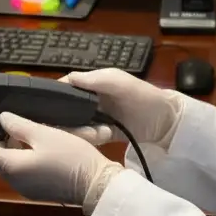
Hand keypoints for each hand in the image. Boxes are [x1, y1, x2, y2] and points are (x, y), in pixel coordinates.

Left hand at [0, 113, 120, 206]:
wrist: (96, 185)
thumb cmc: (70, 157)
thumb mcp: (44, 134)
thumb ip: (19, 125)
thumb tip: (3, 119)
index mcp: (11, 167)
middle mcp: (14, 181)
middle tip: (1, 124)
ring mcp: (26, 189)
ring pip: (8, 167)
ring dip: (9, 150)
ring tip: (19, 131)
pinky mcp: (38, 192)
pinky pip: (21, 173)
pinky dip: (20, 159)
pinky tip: (33, 147)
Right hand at [62, 69, 182, 146]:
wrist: (167, 123)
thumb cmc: (145, 97)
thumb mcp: (120, 82)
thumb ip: (95, 80)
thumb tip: (67, 78)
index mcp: (93, 83)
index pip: (66, 86)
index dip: (56, 95)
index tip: (48, 106)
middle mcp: (91, 99)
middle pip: (66, 108)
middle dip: (66, 118)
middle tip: (76, 125)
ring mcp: (97, 117)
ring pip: (75, 124)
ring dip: (81, 130)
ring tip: (98, 131)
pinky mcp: (103, 133)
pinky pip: (88, 136)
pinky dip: (91, 137)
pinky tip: (102, 136)